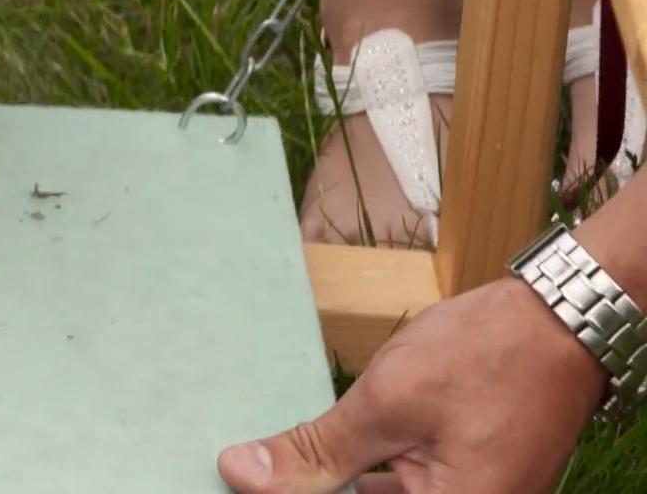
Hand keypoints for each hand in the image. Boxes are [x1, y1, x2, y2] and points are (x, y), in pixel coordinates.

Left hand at [214, 277, 606, 492]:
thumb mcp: (385, 404)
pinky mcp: (467, 484)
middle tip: (249, 467)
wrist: (559, 321)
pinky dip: (363, 475)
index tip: (245, 482)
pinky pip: (403, 489)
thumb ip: (316, 453)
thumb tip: (239, 473)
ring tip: (275, 461)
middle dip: (313, 485)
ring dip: (332, 482)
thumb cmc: (484, 358)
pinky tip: (322, 456)